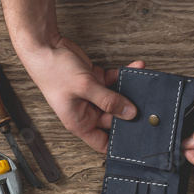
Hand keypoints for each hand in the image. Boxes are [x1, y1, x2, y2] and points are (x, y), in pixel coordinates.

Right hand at [18, 36, 144, 152]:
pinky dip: (125, 75)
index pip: (102, 143)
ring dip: (130, 91)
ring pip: (117, 99)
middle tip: (147, 107)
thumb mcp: (85, 88)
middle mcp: (86, 112)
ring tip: (143, 84)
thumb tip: (130, 113)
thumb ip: (109, 100)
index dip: (117, 145)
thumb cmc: (54, 72)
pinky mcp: (95, 81)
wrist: (45, 48)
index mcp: (80, 122)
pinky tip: (135, 68)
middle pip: (114, 119)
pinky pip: (114, 82)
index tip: (136, 141)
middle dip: (130, 113)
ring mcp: (91, 96)